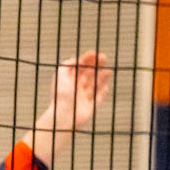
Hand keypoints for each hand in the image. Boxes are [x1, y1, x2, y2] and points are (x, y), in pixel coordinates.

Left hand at [25, 50, 111, 166]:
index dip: (86, 60)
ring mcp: (83, 98)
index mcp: (68, 81)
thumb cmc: (61, 95)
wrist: (64, 116)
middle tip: (104, 57)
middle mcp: (75, 89)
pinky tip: (106, 88)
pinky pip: (97, 99)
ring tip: (109, 71)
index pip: (78, 68)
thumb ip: (66, 65)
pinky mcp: (89, 108)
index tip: (95, 53)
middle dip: (96, 66)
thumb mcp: (60, 76)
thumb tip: (76, 60)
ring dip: (102, 78)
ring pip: (94, 85)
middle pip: (88, 75)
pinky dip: (102, 94)